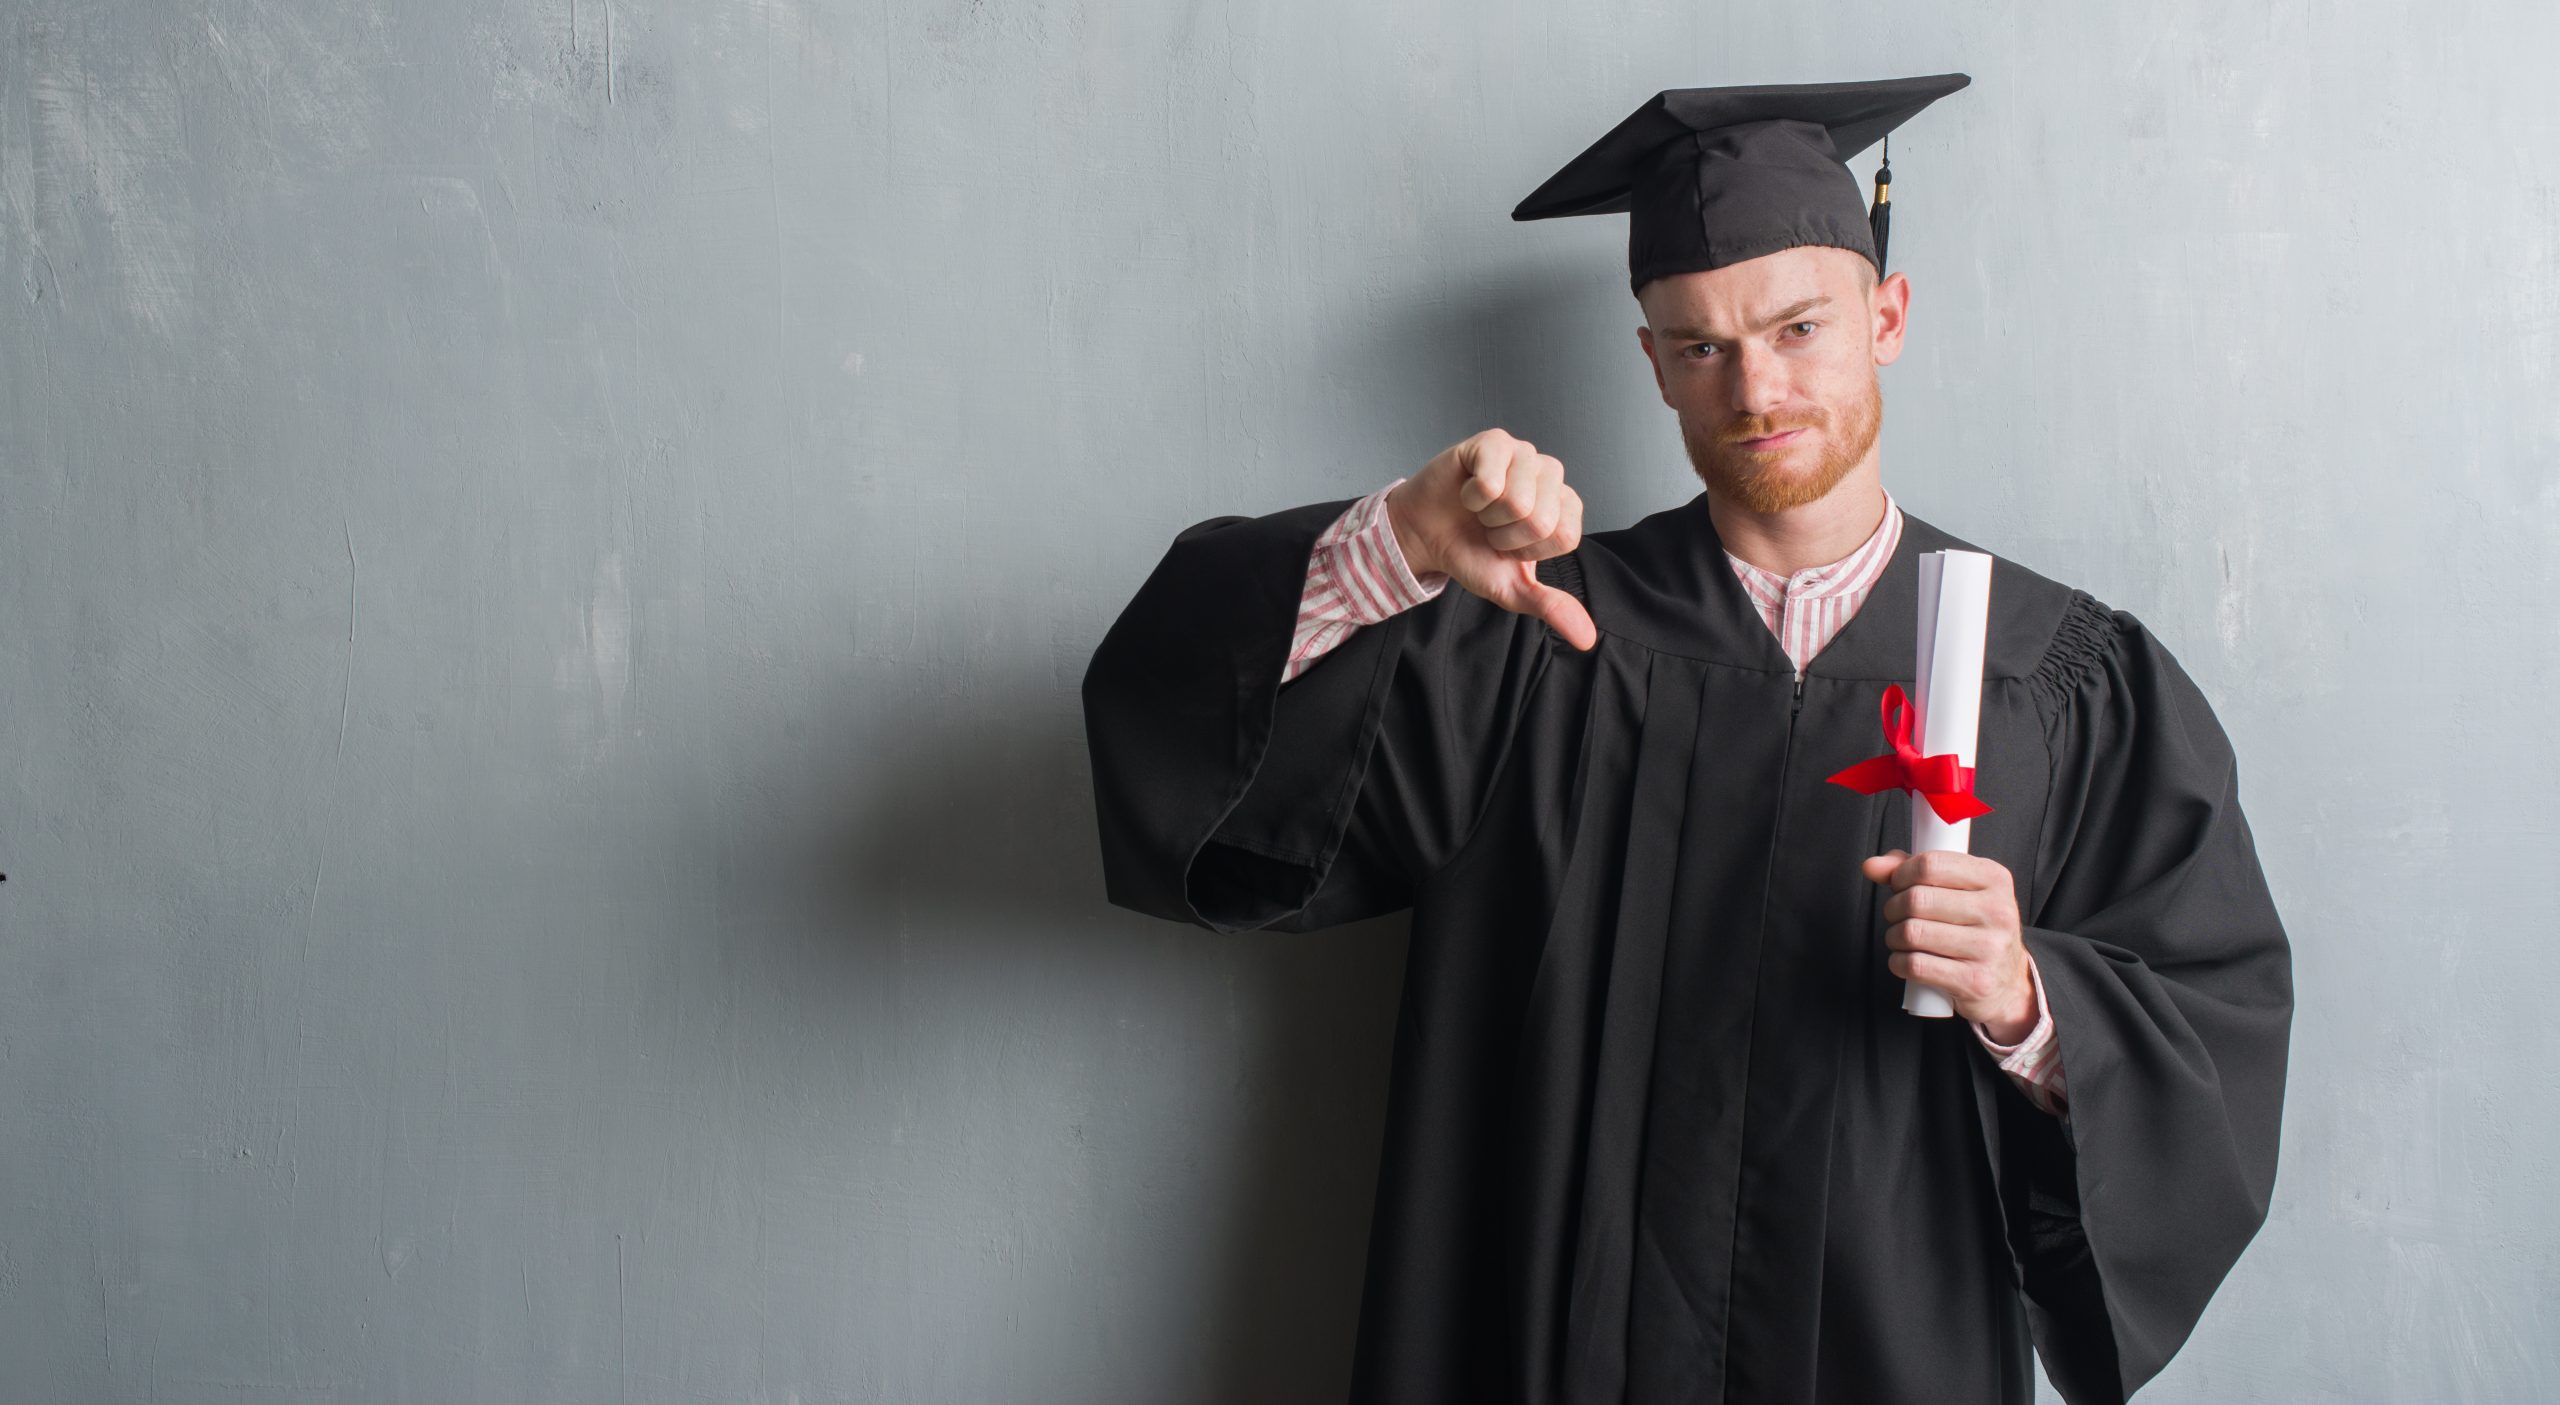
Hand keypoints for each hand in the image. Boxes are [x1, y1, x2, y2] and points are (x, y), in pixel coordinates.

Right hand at [1384, 428, 1597, 650]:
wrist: (1425, 536)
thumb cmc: (1471, 553)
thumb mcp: (1512, 588)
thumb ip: (1551, 607)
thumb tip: (1587, 639)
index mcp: (1564, 506)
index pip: (1565, 537)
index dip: (1528, 551)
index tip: (1509, 546)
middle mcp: (1550, 474)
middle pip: (1542, 520)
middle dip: (1506, 536)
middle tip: (1490, 528)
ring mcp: (1523, 453)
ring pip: (1518, 500)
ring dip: (1488, 517)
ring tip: (1479, 511)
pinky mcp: (1493, 442)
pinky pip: (1491, 479)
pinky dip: (1472, 496)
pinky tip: (1468, 493)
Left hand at [1859, 848, 2034, 1040]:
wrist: (2006, 981)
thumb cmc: (1975, 929)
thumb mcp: (1958, 890)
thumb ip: (1915, 871)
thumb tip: (1872, 866)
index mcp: (1994, 879)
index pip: (1930, 864)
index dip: (1901, 874)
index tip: (1898, 885)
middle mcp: (1997, 911)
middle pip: (1916, 899)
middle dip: (1893, 908)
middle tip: (1898, 916)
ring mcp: (1989, 947)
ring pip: (1912, 933)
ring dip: (1894, 937)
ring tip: (1902, 939)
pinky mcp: (1975, 980)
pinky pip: (1915, 965)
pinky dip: (1899, 963)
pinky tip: (1906, 961)